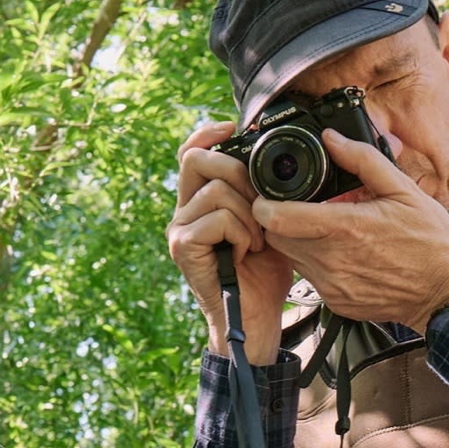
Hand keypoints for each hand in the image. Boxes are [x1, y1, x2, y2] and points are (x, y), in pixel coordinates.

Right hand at [167, 121, 294, 364]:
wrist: (256, 321)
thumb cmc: (264, 275)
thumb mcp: (269, 223)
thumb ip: (261, 193)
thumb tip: (269, 157)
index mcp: (199, 202)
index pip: (191, 151)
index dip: (208, 132)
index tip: (234, 126)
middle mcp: (183, 212)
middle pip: (197, 159)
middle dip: (239, 173)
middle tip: (259, 206)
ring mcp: (179, 229)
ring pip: (216, 190)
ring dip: (249, 213)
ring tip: (257, 241)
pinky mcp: (182, 247)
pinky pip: (217, 218)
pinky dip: (241, 232)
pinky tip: (246, 253)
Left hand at [253, 129, 448, 332]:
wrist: (445, 293)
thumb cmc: (429, 242)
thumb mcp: (404, 191)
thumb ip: (364, 161)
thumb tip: (332, 138)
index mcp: (345, 228)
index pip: (278, 218)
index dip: (265, 204)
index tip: (267, 195)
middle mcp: (331, 260)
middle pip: (277, 238)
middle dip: (280, 221)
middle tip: (298, 208)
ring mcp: (332, 285)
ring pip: (292, 258)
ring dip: (299, 241)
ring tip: (325, 229)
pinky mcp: (335, 302)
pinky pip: (310, 278)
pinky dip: (317, 263)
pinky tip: (342, 253)